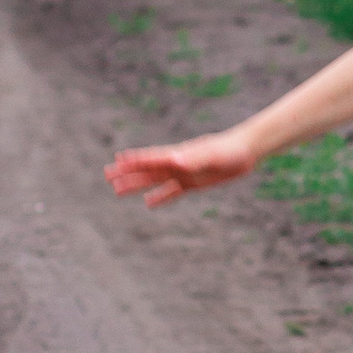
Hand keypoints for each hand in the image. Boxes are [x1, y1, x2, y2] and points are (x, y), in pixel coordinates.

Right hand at [104, 131, 260, 209]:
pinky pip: (172, 192)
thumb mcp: (212, 155)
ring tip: (117, 190)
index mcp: (178, 155)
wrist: (245, 151)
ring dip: (137, 185)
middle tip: (107, 176)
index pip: (152, 158)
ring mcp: (184, 174)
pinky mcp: (194, 183)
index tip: (116, 161)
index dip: (135, 160)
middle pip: (147, 170)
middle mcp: (177, 164)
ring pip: (155, 181)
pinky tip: (148, 203)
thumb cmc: (229, 150)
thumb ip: (193, 159)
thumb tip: (175, 161)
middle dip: (127, 173)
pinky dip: (160, 197)